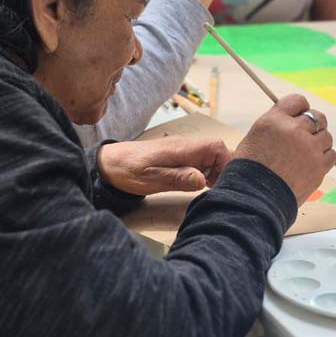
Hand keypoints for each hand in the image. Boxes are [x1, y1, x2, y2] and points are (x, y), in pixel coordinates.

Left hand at [97, 137, 232, 194]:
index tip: (220, 183)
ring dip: (214, 173)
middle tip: (215, 190)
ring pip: (210, 158)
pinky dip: (204, 173)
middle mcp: (185, 146)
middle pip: (218, 152)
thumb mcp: (150, 178)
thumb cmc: (127, 170)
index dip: (226, 164)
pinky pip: (200, 162)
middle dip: (223, 170)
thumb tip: (203, 180)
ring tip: (207, 190)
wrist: (109, 163)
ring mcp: (183, 151)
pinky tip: (197, 186)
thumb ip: (177, 178)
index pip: (217, 147)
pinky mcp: (178, 157)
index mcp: (181, 149)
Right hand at [233, 94, 335, 204]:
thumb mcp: (252, 139)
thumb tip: (279, 125)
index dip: (300, 108)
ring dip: (318, 142)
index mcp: (273, 120)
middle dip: (313, 124)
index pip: (297, 101)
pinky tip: (311, 164)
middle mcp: (293, 130)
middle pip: (317, 117)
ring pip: (326, 136)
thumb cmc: (248, 171)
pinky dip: (324, 157)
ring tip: (305, 154)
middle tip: (306, 135)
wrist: (255, 199)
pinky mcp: (319, 166)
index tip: (299, 115)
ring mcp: (309, 148)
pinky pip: (331, 154)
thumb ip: (273, 127)